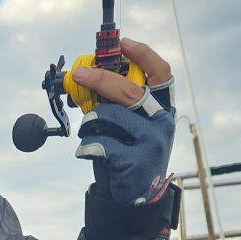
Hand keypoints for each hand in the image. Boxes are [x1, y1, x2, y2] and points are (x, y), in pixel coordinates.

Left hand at [72, 39, 175, 206]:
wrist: (137, 196)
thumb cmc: (130, 155)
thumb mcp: (133, 128)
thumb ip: (121, 107)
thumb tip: (90, 81)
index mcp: (162, 108)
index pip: (160, 73)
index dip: (143, 55)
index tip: (123, 43)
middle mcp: (161, 122)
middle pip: (127, 91)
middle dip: (98, 79)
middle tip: (78, 74)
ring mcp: (150, 142)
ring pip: (108, 116)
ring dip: (88, 122)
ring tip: (88, 131)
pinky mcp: (133, 161)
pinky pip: (99, 143)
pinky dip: (86, 147)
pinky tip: (88, 153)